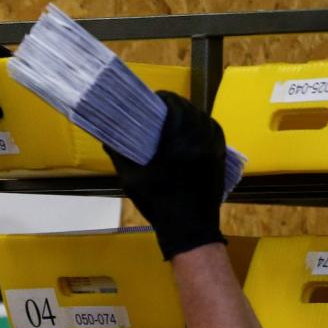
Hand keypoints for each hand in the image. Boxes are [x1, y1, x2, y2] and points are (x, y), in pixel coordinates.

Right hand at [105, 91, 226, 259]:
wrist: (190, 229)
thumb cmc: (159, 204)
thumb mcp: (133, 180)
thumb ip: (120, 156)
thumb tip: (107, 138)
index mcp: (178, 141)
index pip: (173, 105)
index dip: (162, 98)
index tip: (152, 100)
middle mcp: (199, 139)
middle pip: (189, 109)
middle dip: (175, 105)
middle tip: (160, 109)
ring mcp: (214, 148)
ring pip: (203, 118)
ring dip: (189, 113)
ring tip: (175, 118)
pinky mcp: (221, 157)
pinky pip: (214, 131)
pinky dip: (203, 125)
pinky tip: (193, 130)